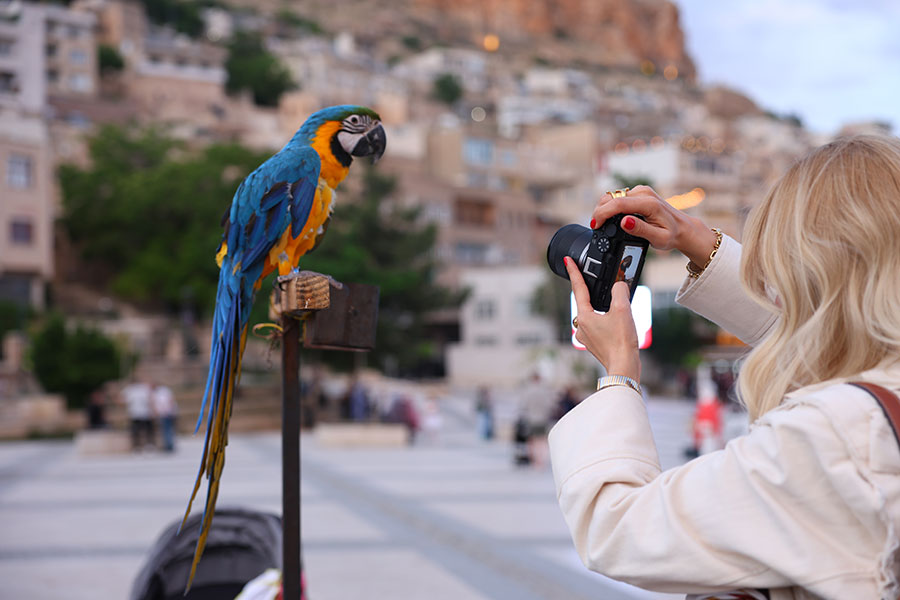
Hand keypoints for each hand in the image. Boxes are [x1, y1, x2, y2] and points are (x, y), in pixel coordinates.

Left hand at [565, 257, 640, 380]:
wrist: (624, 367)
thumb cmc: (621, 342)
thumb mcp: (623, 310)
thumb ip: (619, 291)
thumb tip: (619, 285)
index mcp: (584, 316)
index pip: (578, 289)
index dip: (574, 272)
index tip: (568, 261)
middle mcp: (581, 327)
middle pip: (585, 302)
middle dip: (592, 292)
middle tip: (598, 282)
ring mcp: (587, 337)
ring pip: (592, 315)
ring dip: (601, 309)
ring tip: (616, 309)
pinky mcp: (594, 344)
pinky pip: (598, 326)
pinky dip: (606, 320)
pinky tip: (616, 323)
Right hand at [592, 185, 716, 265]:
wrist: (682, 228)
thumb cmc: (671, 235)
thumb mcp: (658, 239)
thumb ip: (640, 230)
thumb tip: (624, 221)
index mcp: (649, 204)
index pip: (619, 203)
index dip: (603, 214)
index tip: (595, 225)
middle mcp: (644, 193)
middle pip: (612, 197)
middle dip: (600, 211)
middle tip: (597, 227)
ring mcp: (641, 191)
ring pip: (612, 196)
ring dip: (603, 208)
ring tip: (602, 224)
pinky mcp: (638, 192)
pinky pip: (618, 197)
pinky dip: (610, 207)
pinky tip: (611, 218)